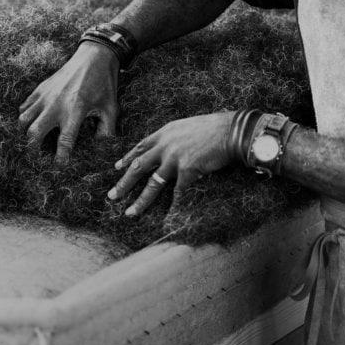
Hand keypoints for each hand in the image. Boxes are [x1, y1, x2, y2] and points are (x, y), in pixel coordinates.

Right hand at [18, 42, 120, 163]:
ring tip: (29, 143)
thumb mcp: (111, 109)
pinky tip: (30, 124)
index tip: (58, 169)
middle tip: (36, 159)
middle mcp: (56, 105)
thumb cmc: (104, 85)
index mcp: (76, 111)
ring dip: (23, 134)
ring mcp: (45, 96)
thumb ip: (106, 132)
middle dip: (32, 150)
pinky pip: (24, 106)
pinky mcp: (40, 89)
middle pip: (34, 133)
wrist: (94, 57)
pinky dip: (24, 117)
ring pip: (23, 119)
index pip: (64, 142)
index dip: (60, 159)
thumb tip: (100, 151)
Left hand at [107, 111, 236, 216]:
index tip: (117, 167)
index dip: (128, 158)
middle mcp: (166, 145)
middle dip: (124, 183)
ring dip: (140, 201)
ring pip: (152, 184)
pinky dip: (173, 207)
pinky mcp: (187, 170)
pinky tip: (168, 218)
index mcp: (165, 132)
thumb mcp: (188, 126)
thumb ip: (175, 137)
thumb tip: (170, 147)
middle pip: (139, 167)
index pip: (141, 146)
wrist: (232, 130)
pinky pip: (178, 192)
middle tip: (112, 195)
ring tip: (130, 213)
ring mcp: (175, 158)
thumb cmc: (215, 128)